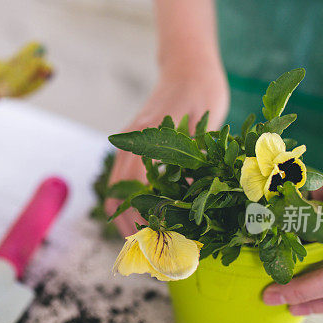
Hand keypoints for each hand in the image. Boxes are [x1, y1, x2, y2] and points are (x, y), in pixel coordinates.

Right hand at [105, 62, 229, 235]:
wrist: (189, 67)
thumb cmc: (202, 91)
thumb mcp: (204, 123)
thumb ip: (194, 156)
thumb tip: (191, 197)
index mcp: (145, 139)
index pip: (133, 188)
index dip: (140, 217)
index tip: (152, 241)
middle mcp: (131, 144)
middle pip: (119, 195)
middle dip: (130, 226)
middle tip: (148, 255)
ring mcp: (130, 146)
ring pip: (118, 191)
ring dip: (127, 219)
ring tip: (144, 246)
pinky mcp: (136, 149)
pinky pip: (125, 183)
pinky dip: (130, 205)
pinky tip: (144, 222)